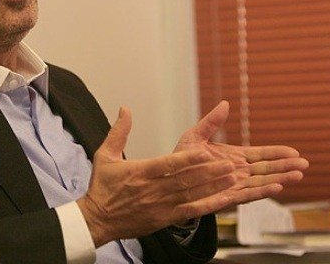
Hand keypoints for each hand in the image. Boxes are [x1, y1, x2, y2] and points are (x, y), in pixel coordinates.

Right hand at [78, 107, 238, 246]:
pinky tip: (222, 200)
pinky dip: (206, 206)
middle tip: (230, 164)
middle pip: (184, 181)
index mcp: (140, 173)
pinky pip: (189, 213)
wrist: (96, 221)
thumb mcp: (104, 155)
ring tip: (232, 178)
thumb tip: (125, 109)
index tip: (205, 153)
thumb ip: (119, 132)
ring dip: (212, 187)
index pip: (168, 165)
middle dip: (209, 173)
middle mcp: (152, 190)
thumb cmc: (102, 187)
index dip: (187, 160)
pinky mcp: (164, 219)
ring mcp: (160, 206)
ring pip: (190, 196)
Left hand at [173, 101, 308, 208]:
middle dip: (285, 167)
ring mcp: (233, 185)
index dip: (277, 154)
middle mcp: (237, 172)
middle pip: (266, 170)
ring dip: (280, 179)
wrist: (166, 182)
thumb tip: (225, 103)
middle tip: (305, 165)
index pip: (260, 155)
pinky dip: (262, 192)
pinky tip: (277, 188)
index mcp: (233, 157)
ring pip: (261, 183)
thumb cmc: (180, 160)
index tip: (295, 152)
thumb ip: (211, 122)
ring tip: (298, 176)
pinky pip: (247, 194)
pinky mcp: (225, 197)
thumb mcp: (195, 136)